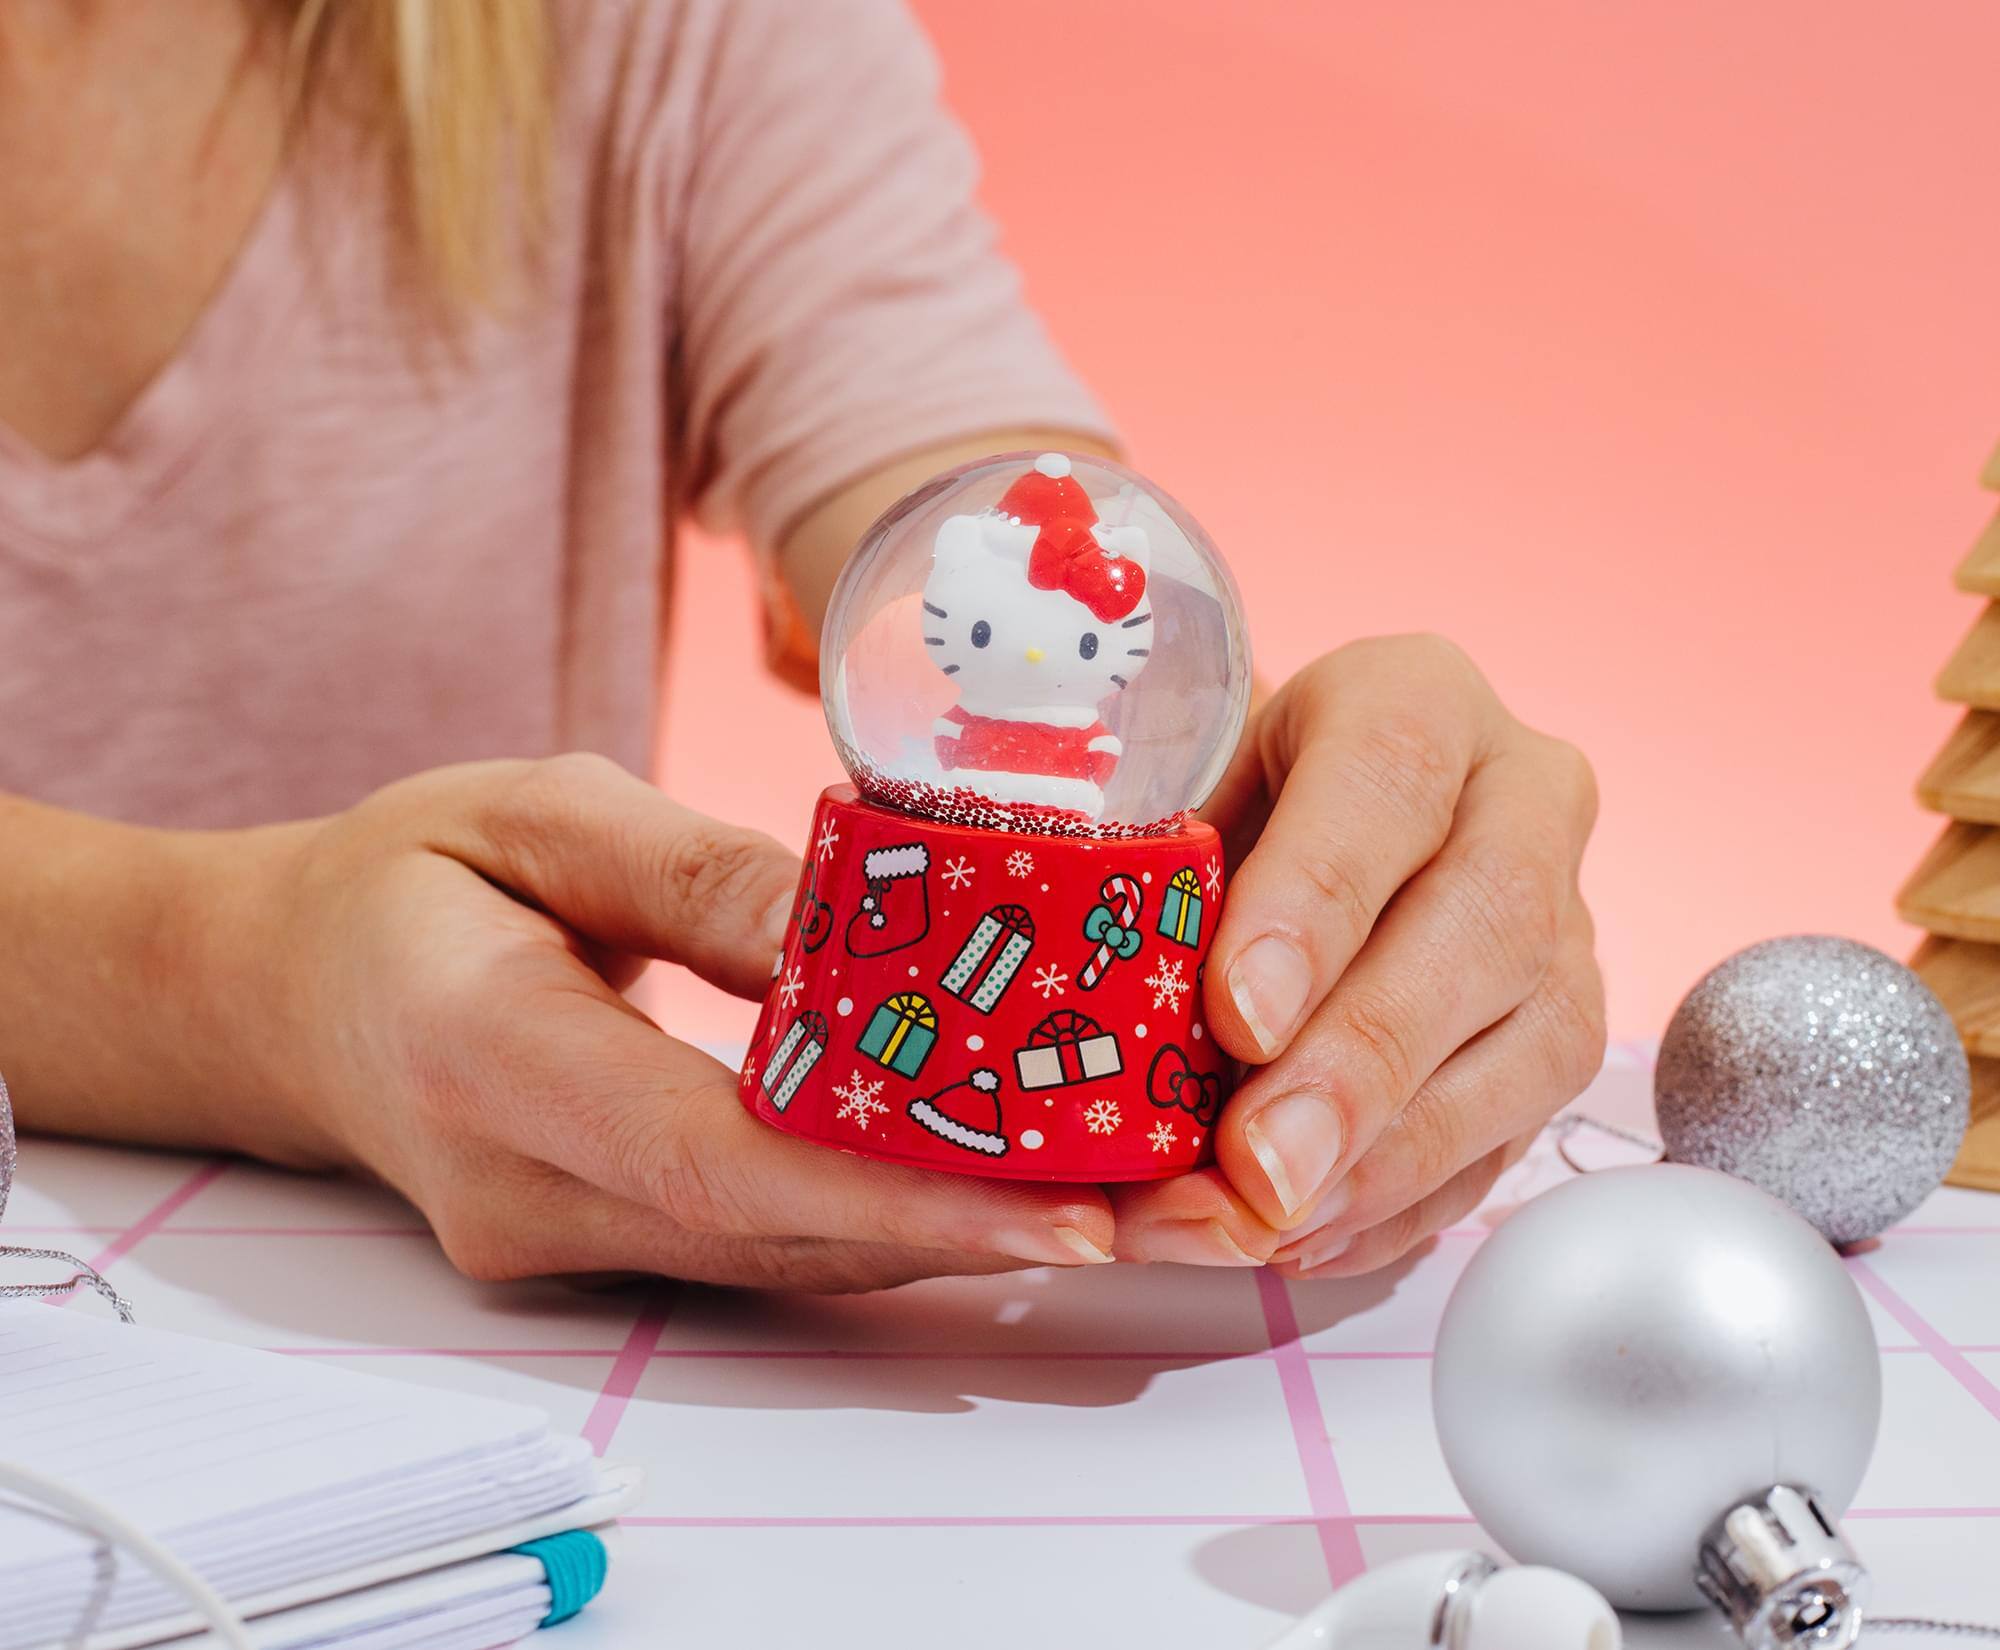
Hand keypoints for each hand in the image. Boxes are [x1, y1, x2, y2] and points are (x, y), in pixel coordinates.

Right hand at [189, 755, 1113, 1290]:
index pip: (713, 1157)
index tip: (1054, 1203)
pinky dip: (875, 1220)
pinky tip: (984, 1182)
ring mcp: (552, 1241)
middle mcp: (519, 1189)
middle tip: (1139, 1192)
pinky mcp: (593, 1245)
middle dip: (967, 1225)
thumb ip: (691, 874)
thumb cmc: (407, 879)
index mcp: (485, 1056)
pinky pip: (753, 1244)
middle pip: (773, 1232)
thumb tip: (856, 930)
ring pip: (777, 1256)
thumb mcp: (533, 814)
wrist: (289, 995)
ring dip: (941, 1234)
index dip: (894, 1192)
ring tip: (1102, 1187)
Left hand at [1111, 637, 1603, 1273]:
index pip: (1389, 775)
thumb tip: (1076, 1001)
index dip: (1317, 902)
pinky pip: (1511, 1135)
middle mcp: (1520, 797)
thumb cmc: (1208, 802)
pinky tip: (1303, 1239)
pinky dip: (1401, 1203)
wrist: (1286, 840)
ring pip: (1530, 1046)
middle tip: (1256, 1167)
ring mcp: (1564, 922)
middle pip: (1485, 924)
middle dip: (1362, 1062)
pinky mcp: (1557, 1034)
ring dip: (1388, 1158)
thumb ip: (1140, 862)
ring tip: (1262, 1224)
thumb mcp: (1163, 794)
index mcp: (1413, 698)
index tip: (1235, 1015)